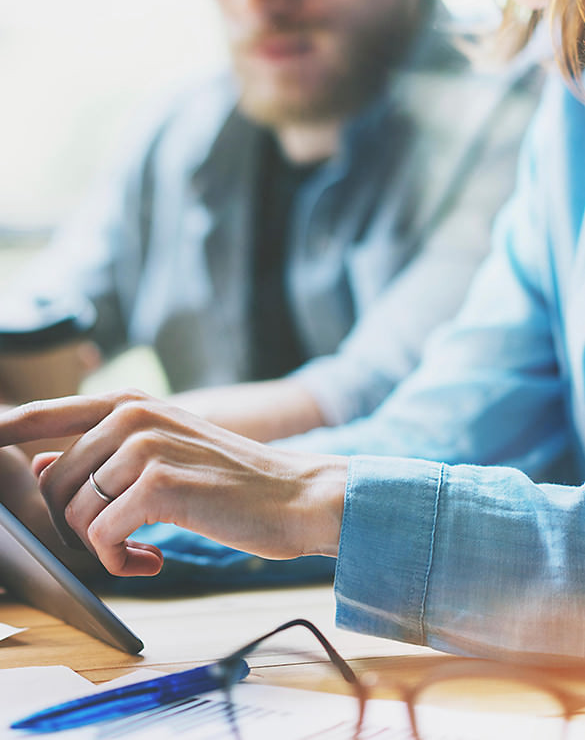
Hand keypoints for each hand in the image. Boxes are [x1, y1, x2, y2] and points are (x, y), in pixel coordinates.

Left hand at [0, 390, 347, 577]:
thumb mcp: (165, 452)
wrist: (294, 495)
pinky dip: (115, 560)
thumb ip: (105, 453)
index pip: (47, 412)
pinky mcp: (158, 483)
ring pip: (72, 509)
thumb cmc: (231, 479)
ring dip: (98, 545)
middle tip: (115, 541)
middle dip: (73, 523)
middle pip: (54, 479)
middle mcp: (133, 413)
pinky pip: (99, 535)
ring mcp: (144, 444)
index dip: (6, 430)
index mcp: (133, 401)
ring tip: (139, 550)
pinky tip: (151, 560)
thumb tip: (42, 468)